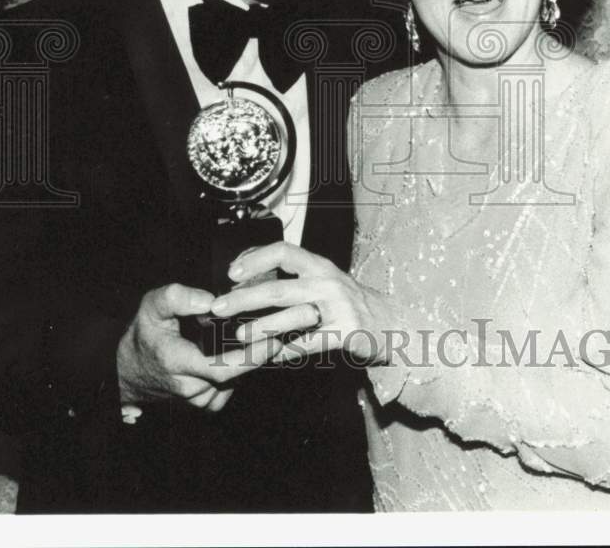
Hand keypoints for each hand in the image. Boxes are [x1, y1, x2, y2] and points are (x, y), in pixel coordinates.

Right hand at [116, 283, 281, 411]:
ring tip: (262, 339)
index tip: (273, 341)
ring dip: (248, 364)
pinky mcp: (203, 404)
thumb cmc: (144, 335)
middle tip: (279, 333)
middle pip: (235, 375)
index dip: (251, 357)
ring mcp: (197, 400)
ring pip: (235, 383)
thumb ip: (178, 298)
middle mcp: (190, 388)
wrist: (128, 372)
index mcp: (179, 363)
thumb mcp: (152, 307)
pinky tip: (242, 354)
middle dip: (258, 355)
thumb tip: (210, 300)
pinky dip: (238, 373)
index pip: (222, 368)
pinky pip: (229, 390)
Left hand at [209, 243, 402, 364]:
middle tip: (219, 307)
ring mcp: (338, 307)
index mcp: (319, 265)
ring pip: (292, 317)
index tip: (231, 273)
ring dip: (261, 327)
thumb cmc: (346, 302)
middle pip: (279, 288)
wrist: (390, 323)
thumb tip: (247, 275)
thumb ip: (293, 277)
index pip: (283, 251)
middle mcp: (328, 282)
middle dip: (244, 298)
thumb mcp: (323, 281)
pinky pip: (310, 343)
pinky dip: (287, 350)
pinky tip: (271, 356)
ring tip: (239, 335)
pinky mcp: (346, 332)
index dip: (254, 259)